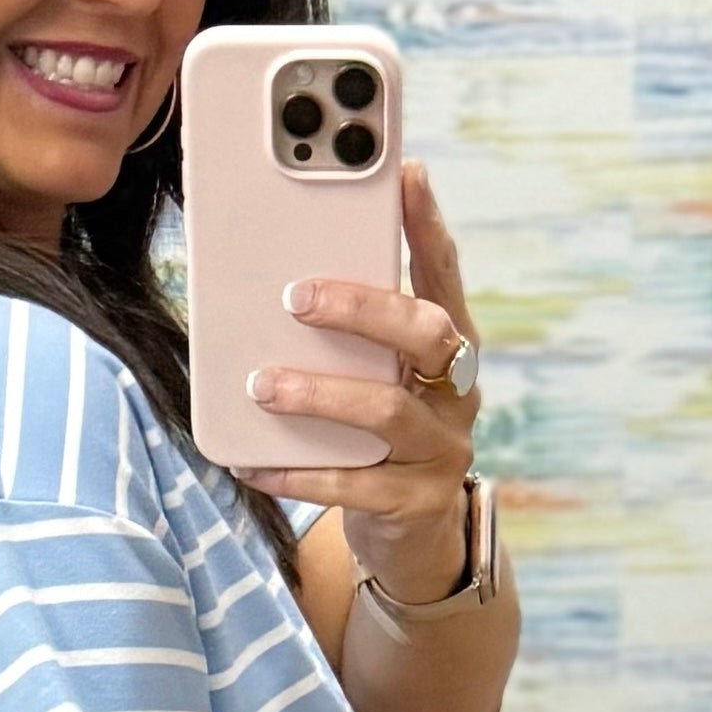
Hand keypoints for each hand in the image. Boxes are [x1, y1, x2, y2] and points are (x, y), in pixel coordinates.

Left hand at [240, 159, 481, 604]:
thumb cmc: (374, 434)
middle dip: (362, 308)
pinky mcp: (416, 503)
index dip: (428, 224)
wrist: (409, 538)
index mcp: (449, 344)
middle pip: (427, 333)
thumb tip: (272, 278)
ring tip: (262, 384)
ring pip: (389, 410)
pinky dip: (299, 473)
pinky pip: (356, 487)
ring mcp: (443, 449)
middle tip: (297, 297)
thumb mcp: (372, 375)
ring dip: (321, 393)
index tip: (406, 173)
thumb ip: (346, 334)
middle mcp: (458, 390)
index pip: (445, 273)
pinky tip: (253, 465)